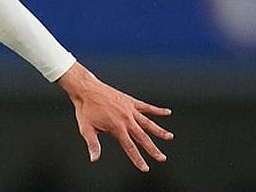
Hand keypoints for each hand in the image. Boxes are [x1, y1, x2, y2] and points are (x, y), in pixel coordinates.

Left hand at [57, 62, 172, 171]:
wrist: (85, 88)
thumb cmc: (85, 108)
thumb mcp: (86, 128)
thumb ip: (93, 144)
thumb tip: (94, 159)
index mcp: (116, 127)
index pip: (130, 147)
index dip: (138, 159)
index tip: (145, 168)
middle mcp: (126, 119)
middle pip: (143, 137)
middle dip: (153, 149)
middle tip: (162, 158)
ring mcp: (129, 109)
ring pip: (148, 122)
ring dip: (159, 131)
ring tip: (169, 137)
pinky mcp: (130, 101)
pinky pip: (146, 107)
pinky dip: (157, 110)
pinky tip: (167, 112)